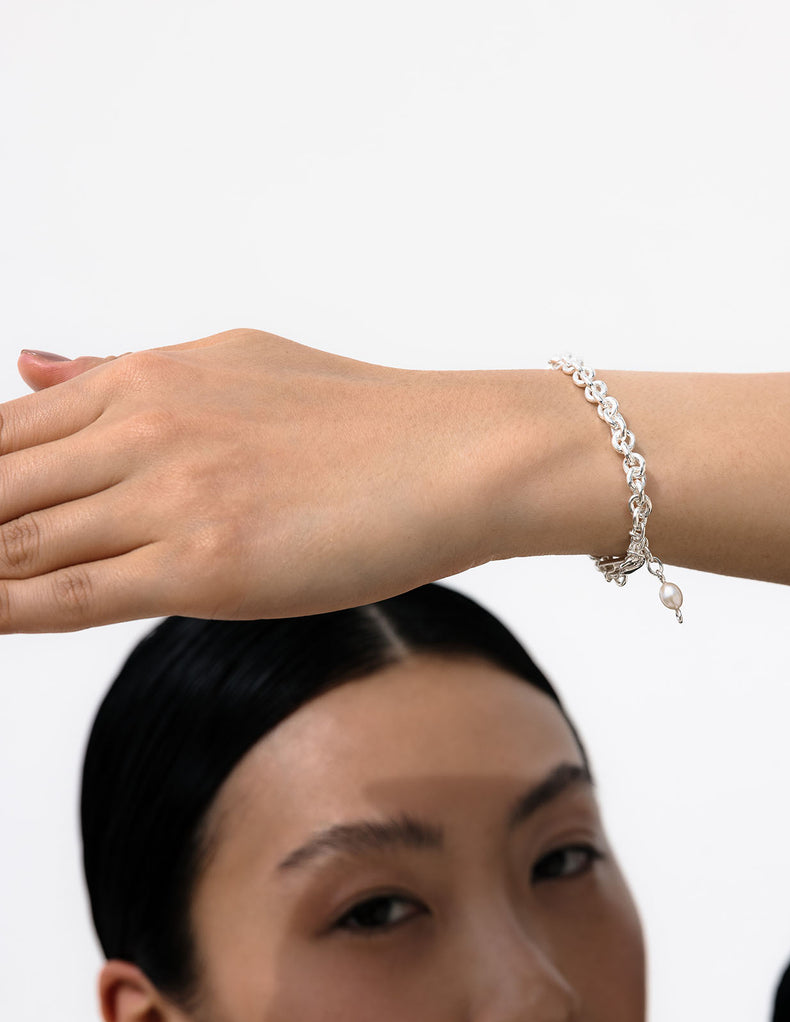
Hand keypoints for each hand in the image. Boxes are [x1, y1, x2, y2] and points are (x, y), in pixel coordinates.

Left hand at [0, 328, 516, 631]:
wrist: (459, 455)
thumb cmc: (364, 419)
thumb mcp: (229, 366)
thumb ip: (119, 374)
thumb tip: (27, 363)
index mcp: (145, 377)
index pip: (2, 430)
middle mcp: (144, 426)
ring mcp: (172, 494)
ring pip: (19, 539)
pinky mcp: (208, 564)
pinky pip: (75, 592)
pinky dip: (11, 605)